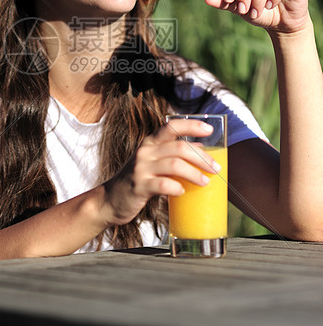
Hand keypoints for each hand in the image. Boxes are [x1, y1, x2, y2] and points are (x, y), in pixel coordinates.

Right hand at [101, 118, 220, 226]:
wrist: (109, 200)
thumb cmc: (136, 180)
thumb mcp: (153, 162)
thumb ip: (173, 155)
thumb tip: (201, 151)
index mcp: (150, 142)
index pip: (172, 126)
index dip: (192, 126)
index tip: (209, 130)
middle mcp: (145, 151)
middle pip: (179, 147)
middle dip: (201, 158)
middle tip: (215, 168)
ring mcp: (141, 168)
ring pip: (174, 165)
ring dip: (194, 173)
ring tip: (205, 182)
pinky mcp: (139, 186)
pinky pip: (163, 185)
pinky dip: (176, 188)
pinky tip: (182, 192)